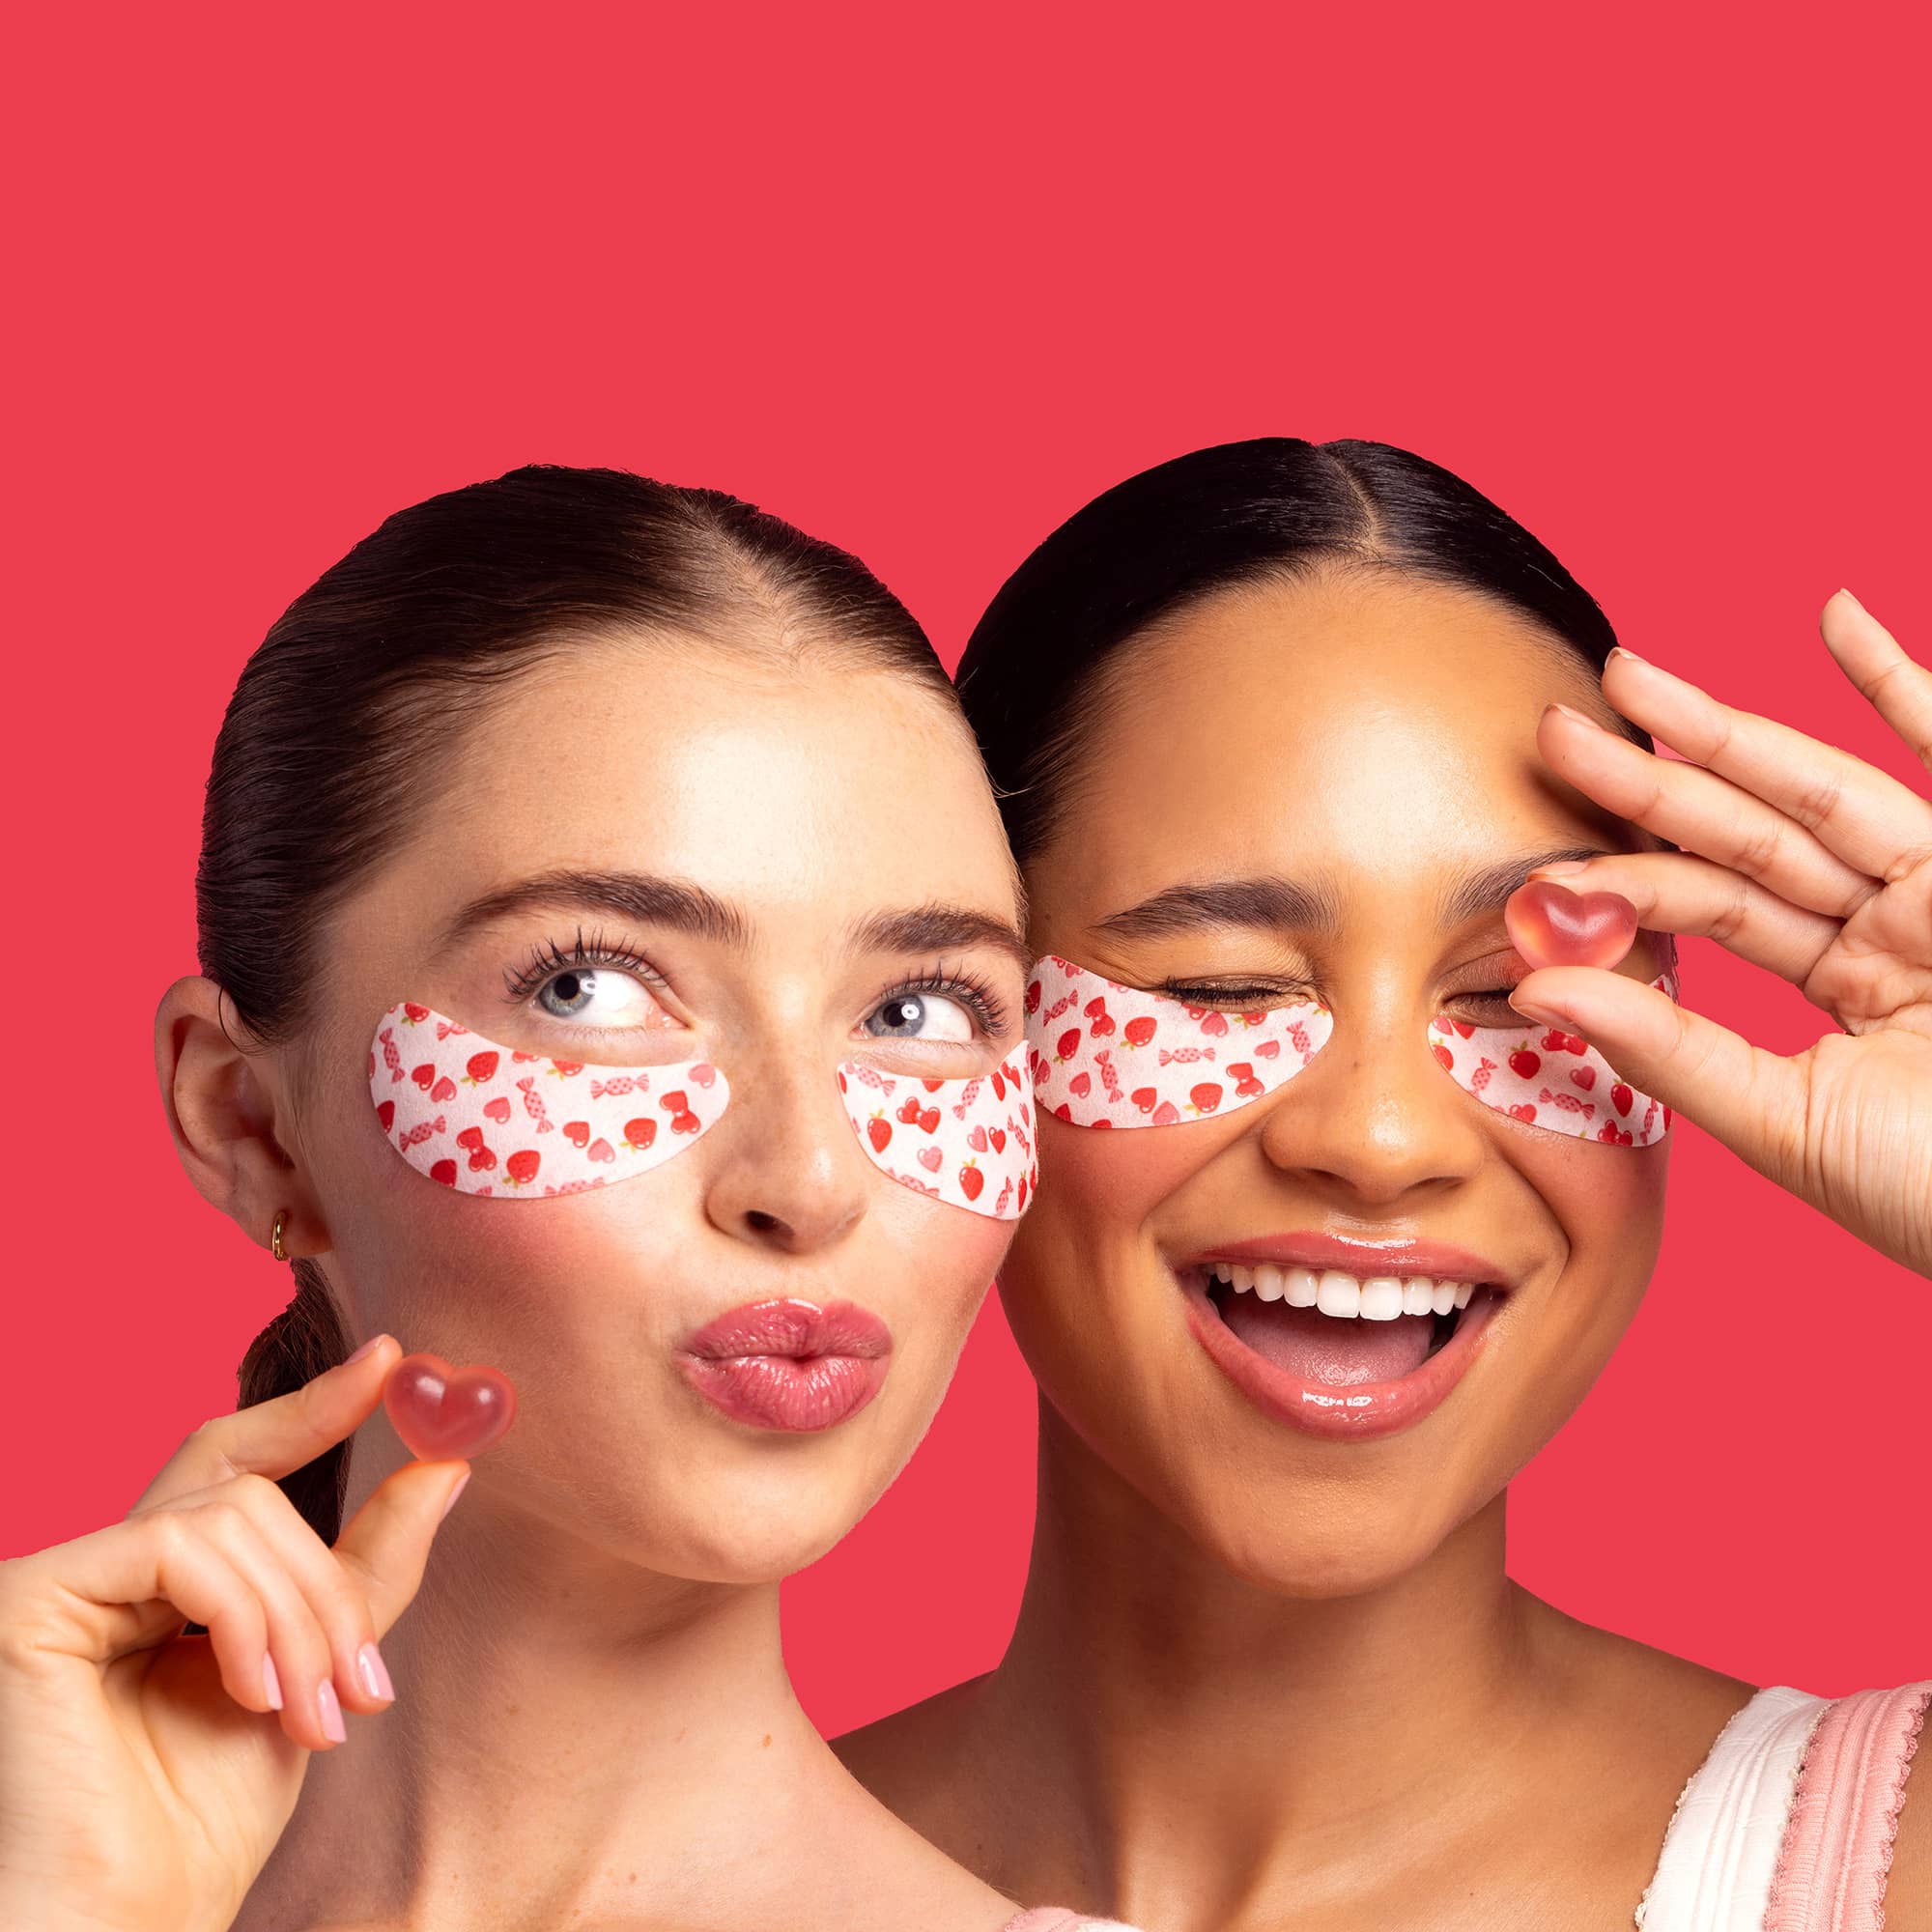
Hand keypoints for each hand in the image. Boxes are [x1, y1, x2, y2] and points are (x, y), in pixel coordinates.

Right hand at [0, 1336, 467, 1931]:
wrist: (122, 1927)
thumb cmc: (200, 1826)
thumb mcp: (313, 1674)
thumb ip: (365, 1572)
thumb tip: (447, 1466)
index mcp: (161, 1585)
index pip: (235, 1460)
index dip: (314, 1408)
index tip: (393, 1361)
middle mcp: (102, 1568)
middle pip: (251, 1494)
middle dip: (329, 1582)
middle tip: (365, 1684)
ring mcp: (61, 1578)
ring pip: (229, 1517)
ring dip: (299, 1617)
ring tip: (311, 1716)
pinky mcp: (31, 1598)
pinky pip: (177, 1547)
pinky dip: (241, 1615)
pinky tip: (250, 1695)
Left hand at [1513, 589, 1931, 1278]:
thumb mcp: (1792, 1123)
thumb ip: (1671, 1052)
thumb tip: (1535, 986)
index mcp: (1844, 988)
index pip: (1714, 911)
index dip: (1628, 883)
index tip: (1539, 870)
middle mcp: (1893, 924)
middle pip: (1747, 834)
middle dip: (1649, 781)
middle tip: (1553, 731)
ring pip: (1819, 790)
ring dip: (1724, 729)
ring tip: (1625, 677)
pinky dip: (1895, 681)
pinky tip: (1832, 612)